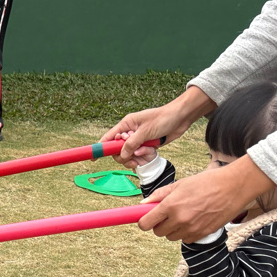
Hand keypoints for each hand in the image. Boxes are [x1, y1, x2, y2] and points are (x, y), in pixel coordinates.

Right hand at [101, 86, 216, 166]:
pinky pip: (140, 156)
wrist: (181, 118)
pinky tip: (152, 152)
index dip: (100, 148)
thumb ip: (131, 144)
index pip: (108, 138)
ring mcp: (138, 140)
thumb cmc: (164, 118)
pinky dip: (145, 157)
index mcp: (126, 125)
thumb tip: (122, 156)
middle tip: (135, 157)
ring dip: (138, 157)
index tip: (94, 158)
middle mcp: (130, 133)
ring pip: (130, 156)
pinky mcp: (146, 145)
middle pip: (118, 151)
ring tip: (148, 152)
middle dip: (126, 157)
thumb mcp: (146, 131)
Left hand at [137, 155, 274, 241]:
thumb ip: (159, 195)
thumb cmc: (207, 182)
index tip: (147, 218)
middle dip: (160, 224)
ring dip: (173, 229)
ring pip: (172, 237)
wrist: (234, 186)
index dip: (144, 222)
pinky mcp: (202, 234)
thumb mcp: (180, 184)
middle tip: (168, 214)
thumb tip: (143, 204)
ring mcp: (191, 228)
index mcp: (171, 205)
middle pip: (158, 232)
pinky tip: (194, 220)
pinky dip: (186, 233)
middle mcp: (179, 219)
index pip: (146, 223)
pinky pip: (186, 240)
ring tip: (184, 215)